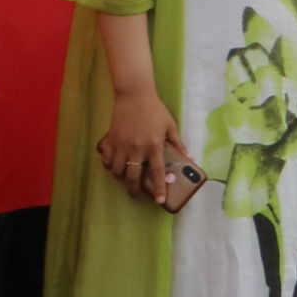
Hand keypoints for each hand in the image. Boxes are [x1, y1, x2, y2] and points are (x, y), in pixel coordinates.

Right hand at [97, 84, 189, 207]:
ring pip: (117, 171)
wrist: (134, 95)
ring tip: (126, 180)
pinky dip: (110, 166)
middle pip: (133, 177)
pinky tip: (115, 166)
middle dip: (135, 190)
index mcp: (154, 146)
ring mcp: (121, 145)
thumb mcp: (170, 125)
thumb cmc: (155, 110)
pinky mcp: (110, 140)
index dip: (159, 188)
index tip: (160, 201)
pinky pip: (107, 160)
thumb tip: (189, 157)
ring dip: (121, 178)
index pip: (157, 172)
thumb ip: (178, 143)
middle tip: (137, 195)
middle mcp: (137, 148)